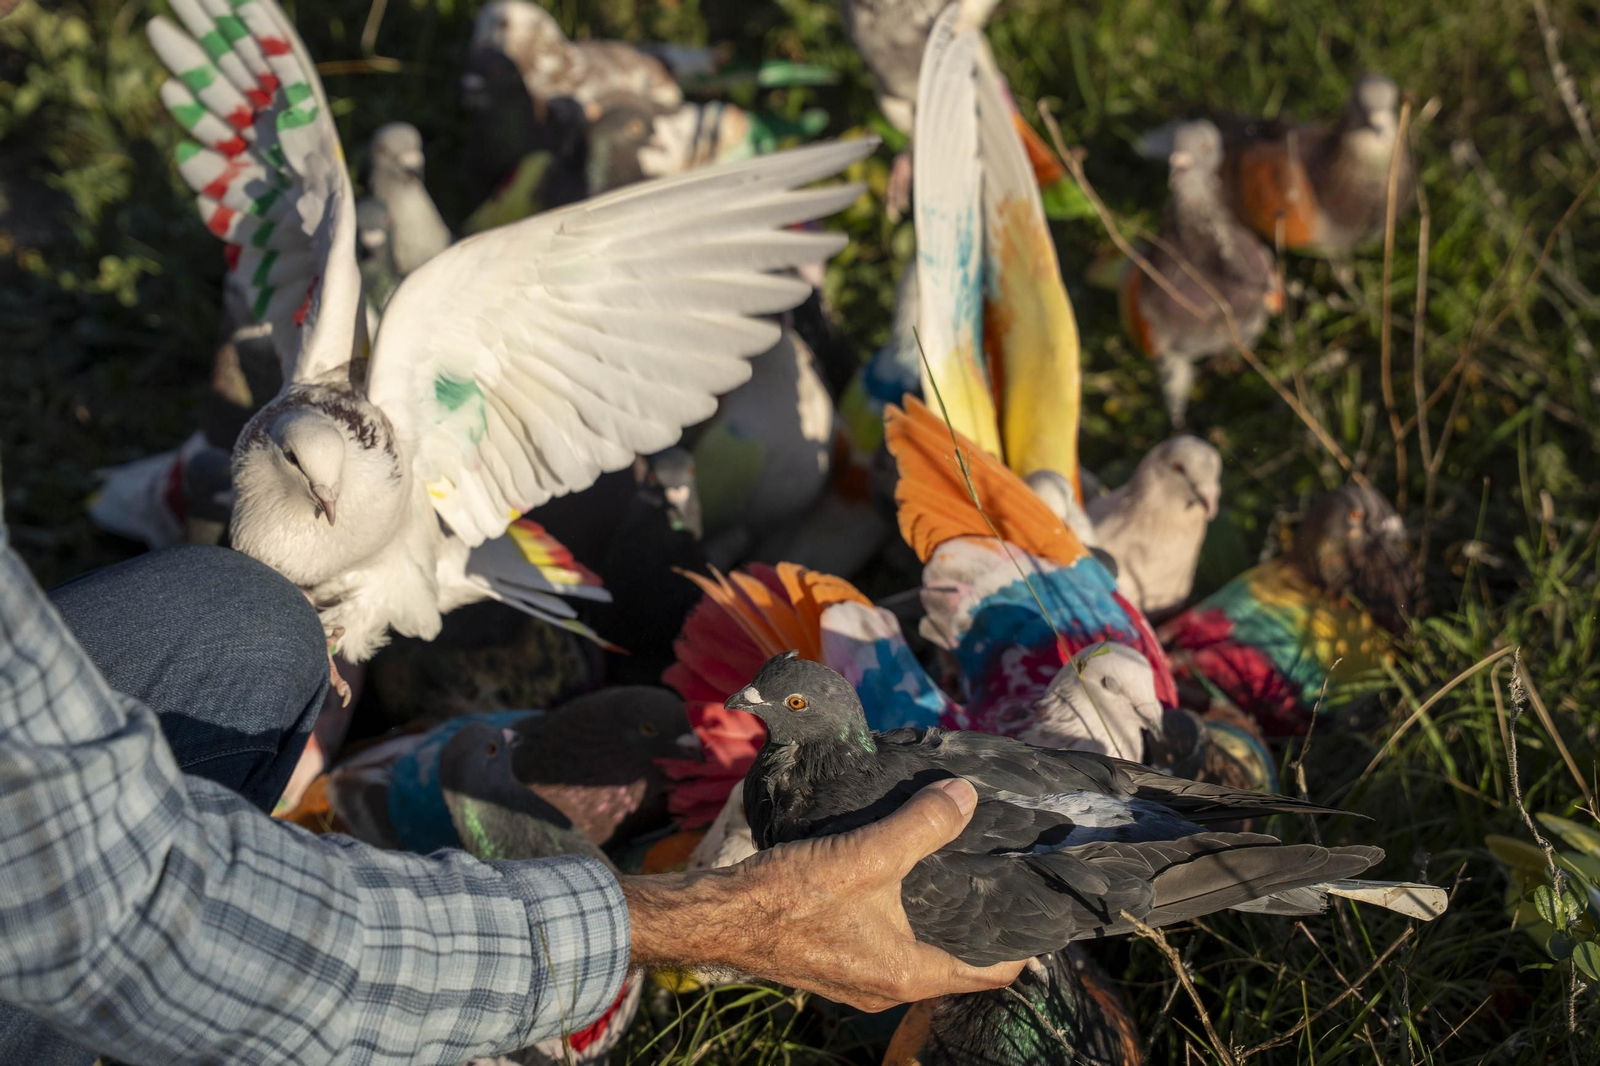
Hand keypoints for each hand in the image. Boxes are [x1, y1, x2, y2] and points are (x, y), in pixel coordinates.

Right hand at [621, 778, 1025, 1010]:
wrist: (720, 916)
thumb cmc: (793, 895)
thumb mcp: (868, 853)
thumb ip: (922, 825)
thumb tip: (966, 797)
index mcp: (910, 973)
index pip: (992, 974)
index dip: (1022, 945)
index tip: (1039, 910)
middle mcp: (888, 988)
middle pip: (957, 963)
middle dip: (978, 926)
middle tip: (999, 878)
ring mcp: (857, 980)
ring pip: (917, 952)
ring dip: (936, 920)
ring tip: (954, 871)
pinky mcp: (832, 962)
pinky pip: (884, 944)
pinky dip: (901, 918)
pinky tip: (896, 879)